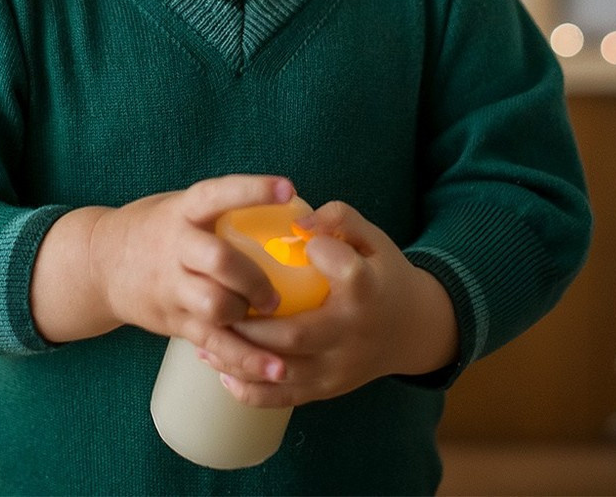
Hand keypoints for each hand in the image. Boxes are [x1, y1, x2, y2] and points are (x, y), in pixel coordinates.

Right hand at [89, 175, 296, 386]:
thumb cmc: (154, 230)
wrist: (98, 266)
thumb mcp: (178, 207)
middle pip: (219, 260)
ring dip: (249, 314)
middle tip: (275, 290)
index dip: (252, 191)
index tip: (287, 188)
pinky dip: (247, 359)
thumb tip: (291, 211)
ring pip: (215, 305)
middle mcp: (174, 248)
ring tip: (266, 316)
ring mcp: (171, 287)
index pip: (216, 195)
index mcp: (181, 212)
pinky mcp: (174, 321)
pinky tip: (276, 368)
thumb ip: (219, 210)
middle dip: (255, 277)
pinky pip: (214, 343)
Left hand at [198, 200, 453, 407]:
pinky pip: (282, 397)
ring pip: (281, 372)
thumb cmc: (380, 273)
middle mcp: (353, 334)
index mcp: (368, 290)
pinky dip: (248, 390)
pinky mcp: (328, 390)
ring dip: (238, 358)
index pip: (341, 270)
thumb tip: (297, 221)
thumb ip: (339, 217)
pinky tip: (221, 369)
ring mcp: (339, 368)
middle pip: (294, 334)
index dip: (315, 250)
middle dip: (248, 324)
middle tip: (215, 303)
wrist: (410, 329)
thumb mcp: (371, 238)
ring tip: (205, 337)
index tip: (292, 236)